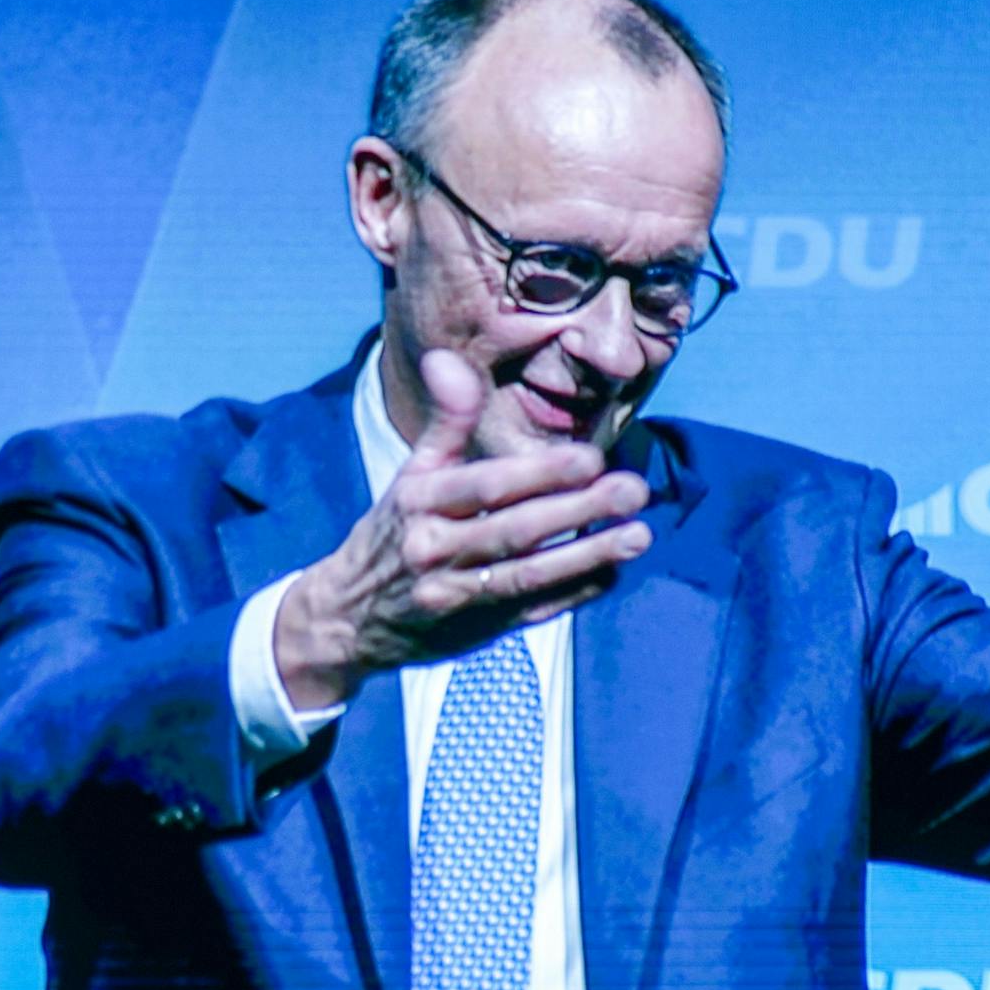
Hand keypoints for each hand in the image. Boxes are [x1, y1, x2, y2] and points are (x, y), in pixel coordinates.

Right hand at [275, 348, 652, 705]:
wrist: (350, 619)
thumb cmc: (393, 532)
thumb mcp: (409, 474)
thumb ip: (443, 421)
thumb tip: (446, 359)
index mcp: (419, 504)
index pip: (486, 486)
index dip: (539, 473)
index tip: (591, 458)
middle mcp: (435, 551)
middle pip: (516, 530)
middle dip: (578, 511)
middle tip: (633, 490)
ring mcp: (458, 596)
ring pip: (529, 575)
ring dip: (589, 555)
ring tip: (639, 535)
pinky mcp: (478, 630)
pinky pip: (533, 611)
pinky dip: (575, 593)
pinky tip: (613, 572)